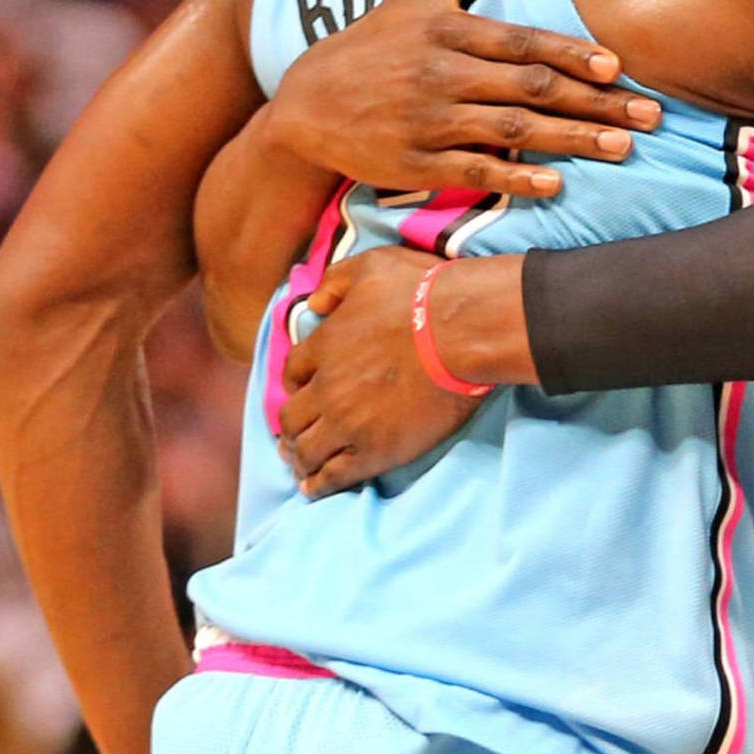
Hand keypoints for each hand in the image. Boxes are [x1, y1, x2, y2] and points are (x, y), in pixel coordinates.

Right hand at [267, 0, 660, 199]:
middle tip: (649, 116)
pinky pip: (474, 169)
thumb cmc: (373, 40)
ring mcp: (428, 119)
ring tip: (623, 147)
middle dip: (595, 103)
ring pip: (511, 131)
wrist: (306, 102)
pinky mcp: (415, 161)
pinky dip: (516, 177)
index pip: (522, 42)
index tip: (616, 67)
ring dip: (571, 140)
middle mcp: (441, 73)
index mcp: (447, 29)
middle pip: (529, 89)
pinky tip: (556, 182)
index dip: (571, 55)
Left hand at [278, 251, 484, 494]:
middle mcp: (327, 388)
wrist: (463, 330)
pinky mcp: (374, 450)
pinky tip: (313, 488)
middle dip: (291, 425)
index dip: (296, 382)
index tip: (304, 389)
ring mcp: (348, 423)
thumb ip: (336, 280)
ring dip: (298, 457)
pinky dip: (318, 484)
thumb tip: (315, 303)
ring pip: (305, 449)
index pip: (293, 372)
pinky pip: (333, 475)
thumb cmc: (423, 292)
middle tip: (294, 434)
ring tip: (300, 464)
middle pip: (292, 417)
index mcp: (324, 345)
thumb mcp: (373, 265)